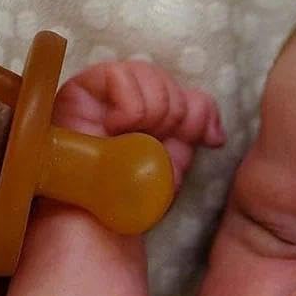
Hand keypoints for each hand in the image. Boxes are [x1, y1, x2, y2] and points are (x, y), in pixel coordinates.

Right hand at [51, 61, 225, 190]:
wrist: (104, 221)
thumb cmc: (134, 195)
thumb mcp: (176, 161)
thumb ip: (196, 129)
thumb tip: (217, 133)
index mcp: (151, 110)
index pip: (189, 93)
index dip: (199, 116)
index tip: (203, 143)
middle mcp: (124, 96)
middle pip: (167, 79)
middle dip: (173, 117)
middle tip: (152, 148)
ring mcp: (99, 91)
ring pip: (147, 74)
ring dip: (152, 114)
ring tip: (132, 142)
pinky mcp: (78, 91)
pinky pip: (119, 77)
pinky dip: (129, 110)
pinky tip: (114, 133)